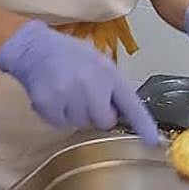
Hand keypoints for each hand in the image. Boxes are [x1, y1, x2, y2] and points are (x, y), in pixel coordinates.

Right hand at [0, 21, 160, 145]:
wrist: (35, 48)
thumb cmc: (71, 56)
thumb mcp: (99, 63)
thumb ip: (112, 86)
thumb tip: (122, 113)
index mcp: (108, 73)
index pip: (131, 104)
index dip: (143, 124)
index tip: (153, 141)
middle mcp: (91, 84)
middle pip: (105, 121)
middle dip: (98, 115)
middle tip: (87, 98)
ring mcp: (69, 95)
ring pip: (81, 125)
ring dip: (77, 115)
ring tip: (68, 93)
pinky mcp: (49, 104)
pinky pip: (61, 125)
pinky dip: (58, 116)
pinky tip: (55, 98)